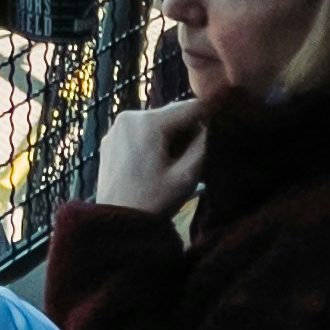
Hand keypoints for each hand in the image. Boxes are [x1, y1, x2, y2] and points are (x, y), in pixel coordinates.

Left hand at [94, 100, 206, 214]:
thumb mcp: (187, 176)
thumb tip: (206, 125)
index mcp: (148, 122)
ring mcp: (116, 127)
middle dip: (186, 130)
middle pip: (169, 114)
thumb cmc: (154, 201)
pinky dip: (151, 141)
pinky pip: (138, 132)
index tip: (220, 129)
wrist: (117, 222)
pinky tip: (155, 164)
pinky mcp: (109, 139)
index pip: (188, 107)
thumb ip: (201, 145)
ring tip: (175, 163)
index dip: (207, 116)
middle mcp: (128, 116)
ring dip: (169, 136)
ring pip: (154, 123)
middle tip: (196, 155)